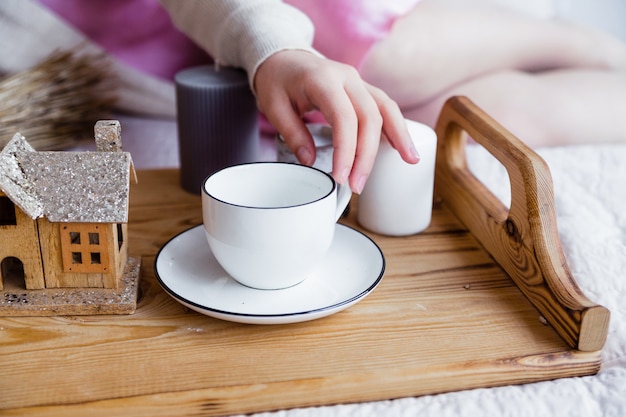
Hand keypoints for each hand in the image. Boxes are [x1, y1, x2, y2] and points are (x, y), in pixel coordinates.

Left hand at [254, 50, 419, 193]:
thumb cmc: (278, 81)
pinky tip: (405, 147)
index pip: (344, 117)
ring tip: (410, 161)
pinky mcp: (364, 90)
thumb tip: (311, 161)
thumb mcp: (273, 106)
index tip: (340, 177)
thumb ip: (292, 133)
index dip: (346, 150)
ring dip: (398, 136)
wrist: (284, 58)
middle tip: (357, 185)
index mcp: (323, 80)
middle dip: (367, 155)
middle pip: (369, 117)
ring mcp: (359, 82)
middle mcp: (347, 77)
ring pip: (386, 108)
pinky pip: (386, 107)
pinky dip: (397, 127)